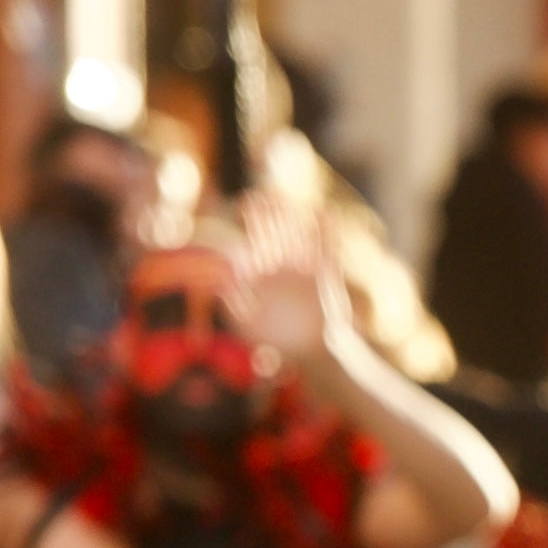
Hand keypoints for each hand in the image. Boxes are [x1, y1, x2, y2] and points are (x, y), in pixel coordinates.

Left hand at [225, 188, 339, 365]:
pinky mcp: (325, 276)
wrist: (312, 351)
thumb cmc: (277, 340)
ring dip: (295, 219)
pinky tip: (326, 213)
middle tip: (263, 196)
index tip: (247, 203)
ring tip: (290, 200)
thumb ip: (234, 301)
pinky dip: (327, 232)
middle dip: (270, 215)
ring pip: (299, 237)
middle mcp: (283, 267)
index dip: (254, 221)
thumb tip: (220, 279)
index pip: (257, 240)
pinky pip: (326, 250)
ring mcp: (304, 270)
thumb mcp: (248, 324)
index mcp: (263, 273)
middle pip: (277, 233)